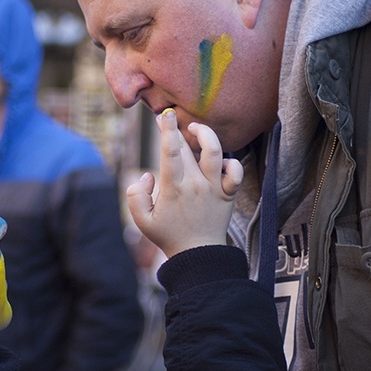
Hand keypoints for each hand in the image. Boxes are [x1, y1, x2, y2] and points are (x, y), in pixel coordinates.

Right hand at [127, 108, 243, 257]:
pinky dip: (229, 162)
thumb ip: (135, 195)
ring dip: (206, 134)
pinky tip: (218, 160)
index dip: (167, 130)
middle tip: (167, 117)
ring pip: (215, 151)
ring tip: (196, 128)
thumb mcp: (142, 220)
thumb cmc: (168, 235)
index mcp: (173, 188)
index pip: (169, 151)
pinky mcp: (227, 194)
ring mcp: (213, 188)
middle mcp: (195, 184)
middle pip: (187, 147)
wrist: (198, 255)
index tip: (164, 114)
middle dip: (176, 128)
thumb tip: (149, 175)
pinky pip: (235, 171)